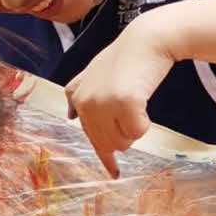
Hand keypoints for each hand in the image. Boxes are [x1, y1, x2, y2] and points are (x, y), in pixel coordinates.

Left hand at [64, 12, 176, 177]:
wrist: (146, 40)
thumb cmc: (125, 57)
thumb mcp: (94, 73)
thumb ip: (79, 93)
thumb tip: (70, 117)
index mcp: (77, 98)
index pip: (91, 138)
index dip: (106, 157)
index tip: (115, 174)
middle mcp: (87, 103)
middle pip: (109, 144)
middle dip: (125, 135)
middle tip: (134, 112)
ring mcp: (104, 103)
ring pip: (123, 141)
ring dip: (135, 128)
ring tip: (137, 104)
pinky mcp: (125, 102)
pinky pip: (138, 131)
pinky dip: (145, 123)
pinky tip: (143, 103)